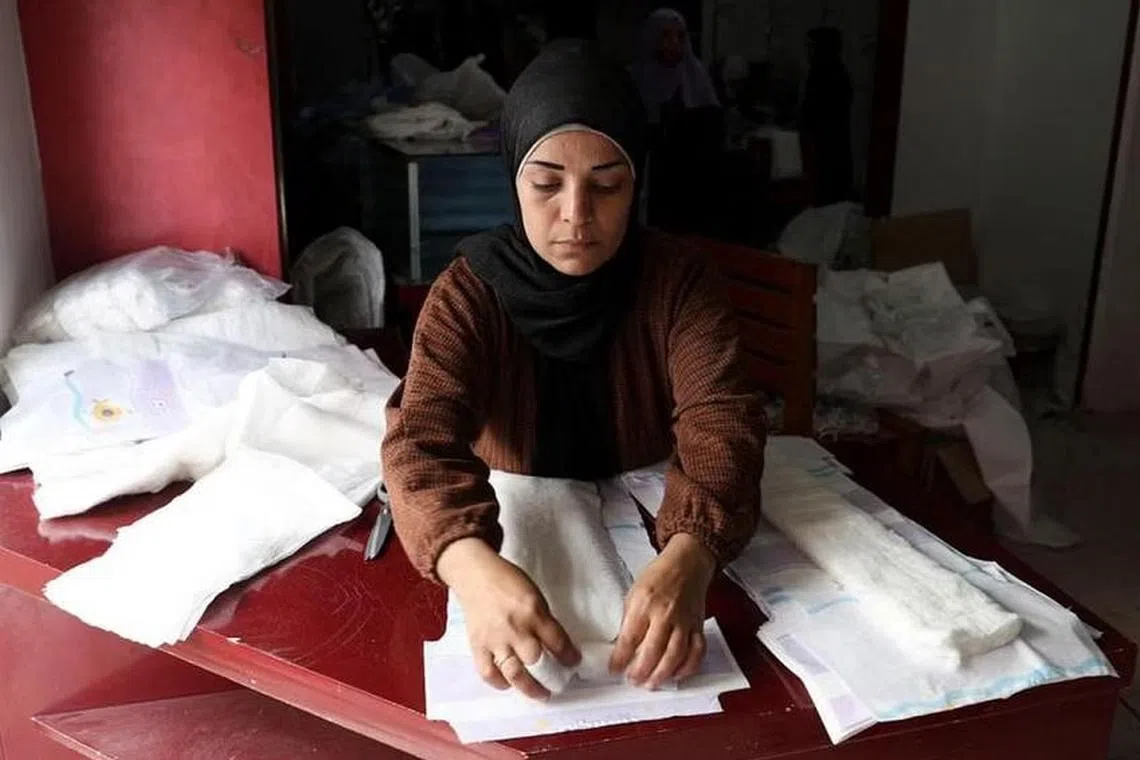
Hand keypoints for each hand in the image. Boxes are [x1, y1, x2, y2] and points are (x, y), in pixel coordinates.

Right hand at [438, 538, 580, 699]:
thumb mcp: (535, 594)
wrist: (476, 575)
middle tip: (558, 684)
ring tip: (540, 694)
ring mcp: (495, 640)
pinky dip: (499, 683)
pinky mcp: (478, 645)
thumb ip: (544, 619)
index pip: (557, 641)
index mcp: (533, 612)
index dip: (569, 656)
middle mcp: (515, 629)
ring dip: (529, 688)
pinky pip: (488, 672)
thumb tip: (557, 644)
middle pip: (537, 661)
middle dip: (551, 677)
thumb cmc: (508, 581)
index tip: (574, 662)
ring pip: (514, 672)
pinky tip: (509, 684)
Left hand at [609, 533, 715, 688]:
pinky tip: (676, 675)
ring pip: (675, 656)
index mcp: (644, 604)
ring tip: (651, 683)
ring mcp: (684, 621)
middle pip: (653, 651)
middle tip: (633, 680)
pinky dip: (688, 667)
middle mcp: (665, 614)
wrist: (687, 562)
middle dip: (641, 672)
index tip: (614, 670)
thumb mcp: (634, 592)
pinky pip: (696, 652)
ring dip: (662, 674)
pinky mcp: (698, 626)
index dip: (620, 659)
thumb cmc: (658, 576)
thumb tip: (622, 646)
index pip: (629, 638)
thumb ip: (630, 619)